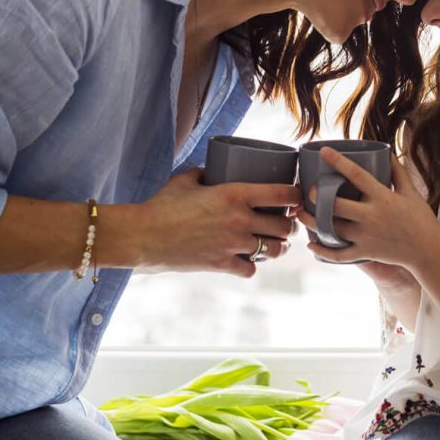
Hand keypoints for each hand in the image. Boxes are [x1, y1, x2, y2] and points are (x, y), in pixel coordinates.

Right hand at [123, 169, 300, 277]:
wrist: (142, 236)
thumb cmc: (161, 204)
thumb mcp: (186, 179)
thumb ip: (205, 173)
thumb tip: (213, 170)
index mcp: (234, 194)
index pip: (283, 194)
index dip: (296, 195)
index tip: (296, 196)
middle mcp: (239, 220)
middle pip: (284, 226)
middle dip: (289, 225)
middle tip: (285, 223)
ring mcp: (233, 245)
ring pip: (274, 250)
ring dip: (277, 247)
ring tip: (273, 244)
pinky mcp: (222, 265)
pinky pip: (251, 269)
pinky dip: (251, 265)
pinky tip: (246, 260)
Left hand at [297, 148, 439, 270]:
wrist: (428, 250)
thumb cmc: (420, 218)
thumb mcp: (411, 192)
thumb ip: (398, 172)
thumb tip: (387, 152)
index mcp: (382, 197)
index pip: (356, 174)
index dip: (338, 161)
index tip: (323, 151)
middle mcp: (371, 216)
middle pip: (336, 205)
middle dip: (318, 196)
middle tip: (308, 190)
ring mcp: (366, 236)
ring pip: (331, 229)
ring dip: (312, 221)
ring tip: (299, 213)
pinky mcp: (365, 252)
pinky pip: (338, 254)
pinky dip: (322, 250)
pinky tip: (311, 244)